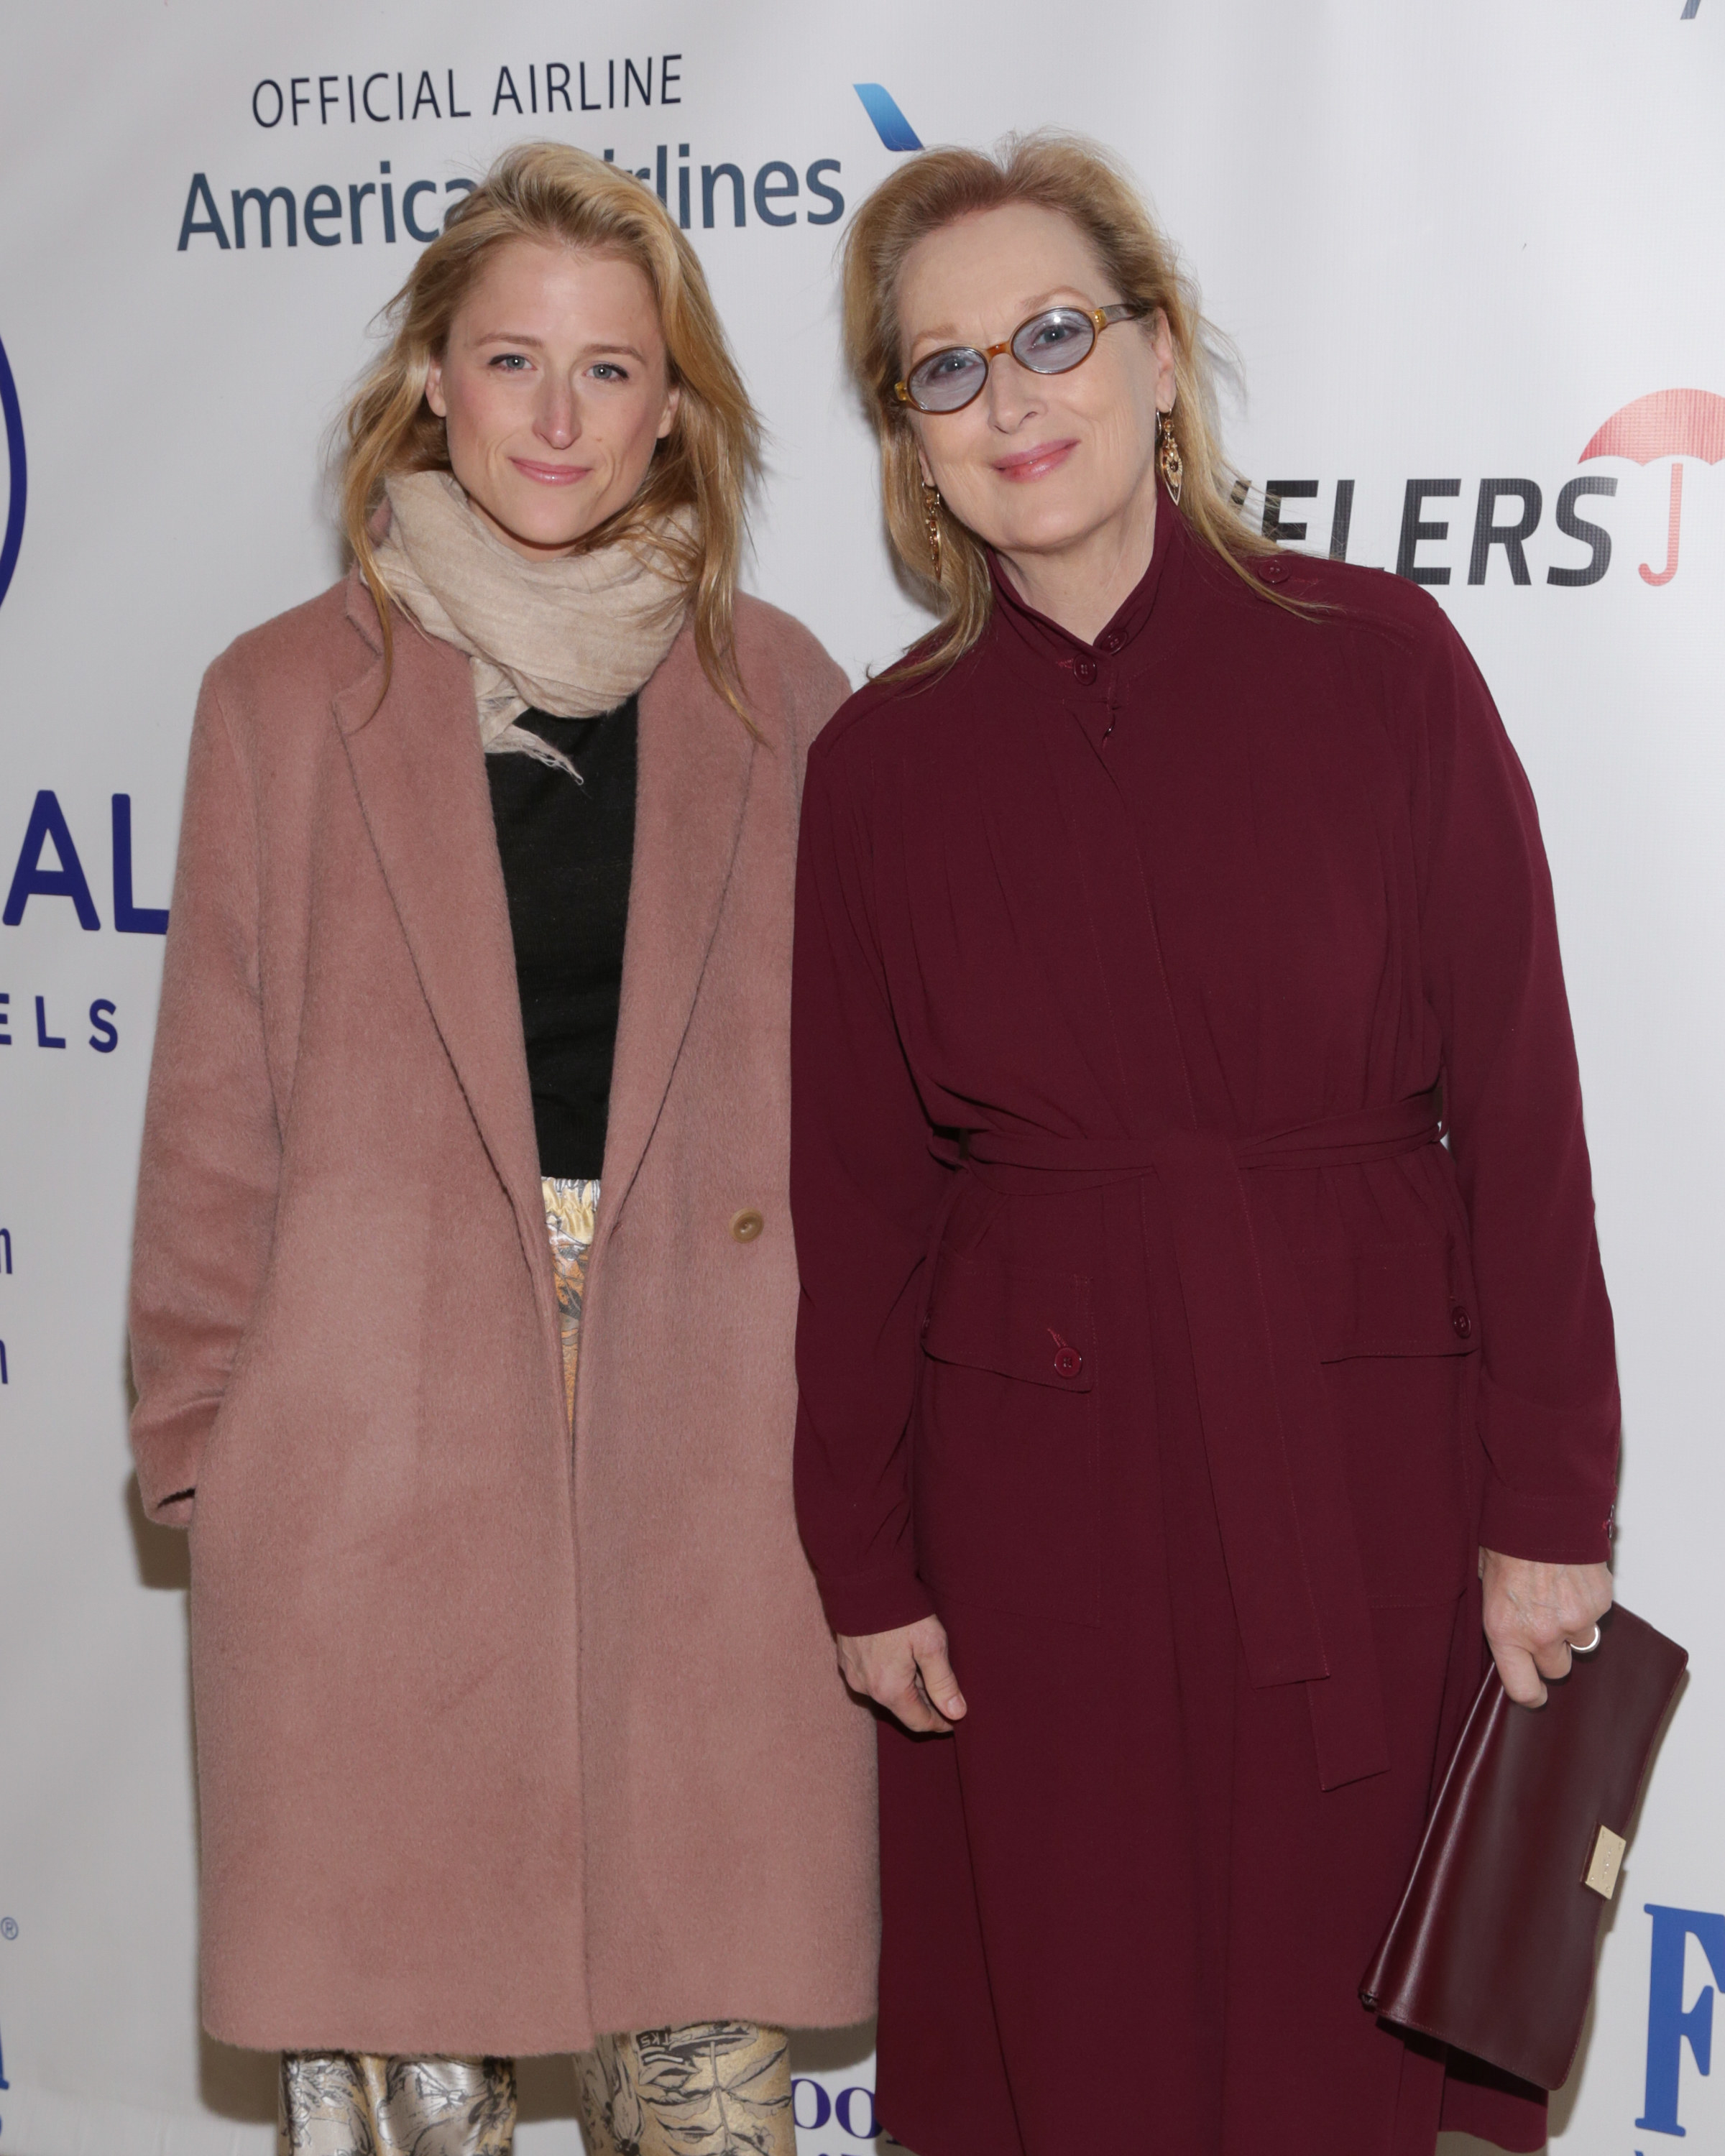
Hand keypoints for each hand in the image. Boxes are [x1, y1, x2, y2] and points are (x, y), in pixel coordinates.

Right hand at [835, 1615, 967, 1734]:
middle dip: (924, 1702)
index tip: (955, 1718)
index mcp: (889, 1690)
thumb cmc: (900, 1611)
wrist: (861, 1580)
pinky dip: (888, 1673)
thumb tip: (957, 1713)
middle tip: (945, 1688)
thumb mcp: (931, 1644)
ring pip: (886, 1691)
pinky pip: (871, 1676)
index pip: (919, 1722)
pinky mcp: (845, 1659)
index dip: (940, 1722)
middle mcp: (866, 1688)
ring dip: (906, 1686)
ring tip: (923, 1665)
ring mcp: (853, 1674)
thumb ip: (943, 1682)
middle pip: (902, 1707)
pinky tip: (900, 1654)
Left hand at [1481, 1548, 1613, 1707]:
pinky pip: (1597, 1616)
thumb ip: (1499, 1617)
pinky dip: (1587, 1604)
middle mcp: (1542, 1634)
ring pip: (1582, 1643)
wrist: (1538, 1510)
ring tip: (1557, 1595)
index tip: (1534, 1690)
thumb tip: (1508, 1637)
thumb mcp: (1483, 1582)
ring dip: (1573, 1628)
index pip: (1523, 1689)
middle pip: (1558, 1670)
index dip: (1530, 1693)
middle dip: (1552, 1654)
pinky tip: (1571, 1579)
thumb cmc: (1504, 1542)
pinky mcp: (1599, 1603)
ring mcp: (1575, 1621)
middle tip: (1543, 1626)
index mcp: (1505, 1632)